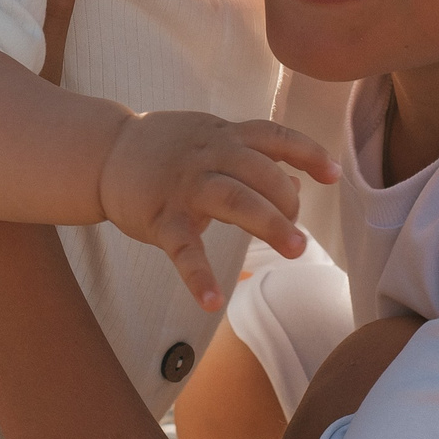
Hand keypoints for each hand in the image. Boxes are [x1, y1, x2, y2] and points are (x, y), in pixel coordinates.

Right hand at [100, 114, 337, 311]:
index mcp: (225, 137)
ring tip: (296, 250)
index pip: (275, 137)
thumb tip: (298, 185)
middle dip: (289, 203)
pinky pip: (183, 249)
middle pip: (260, 172)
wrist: (105, 152)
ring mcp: (185, 185)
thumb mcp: (212, 140)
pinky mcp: (161, 217)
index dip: (308, 153)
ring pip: (233, 199)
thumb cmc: (167, 149)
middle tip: (299, 237)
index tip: (333, 175)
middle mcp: (209, 155)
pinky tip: (213, 301)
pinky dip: (198, 276)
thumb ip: (254, 159)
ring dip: (269, 223)